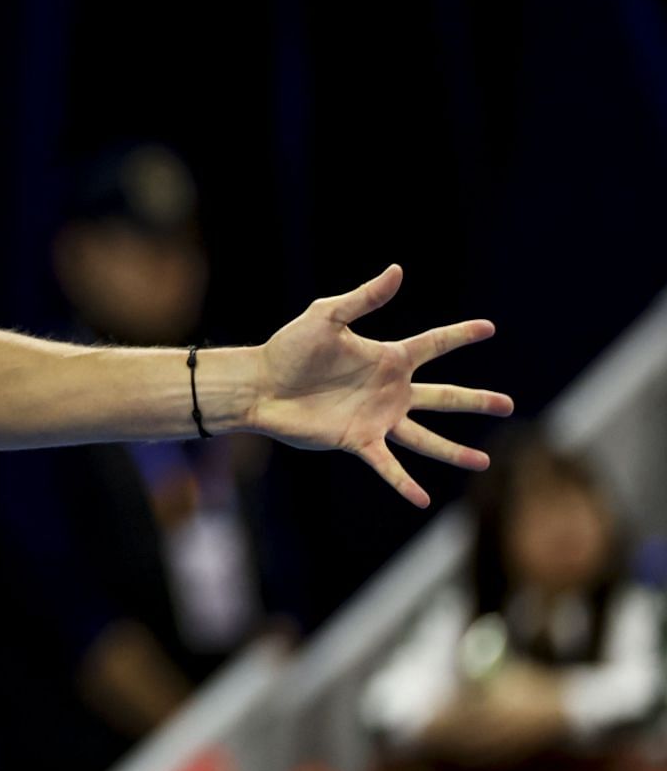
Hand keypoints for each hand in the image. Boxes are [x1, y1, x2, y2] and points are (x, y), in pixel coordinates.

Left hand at [250, 265, 513, 507]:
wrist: (260, 385)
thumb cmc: (289, 348)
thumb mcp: (327, 317)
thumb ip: (364, 299)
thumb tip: (397, 270)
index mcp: (387, 359)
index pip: (433, 345)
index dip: (459, 336)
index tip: (489, 328)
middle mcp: (389, 390)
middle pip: (443, 397)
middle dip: (475, 401)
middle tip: (509, 405)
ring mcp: (376, 418)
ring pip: (425, 438)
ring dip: (453, 451)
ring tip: (482, 462)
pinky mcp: (358, 440)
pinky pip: (387, 465)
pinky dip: (404, 482)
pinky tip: (423, 499)